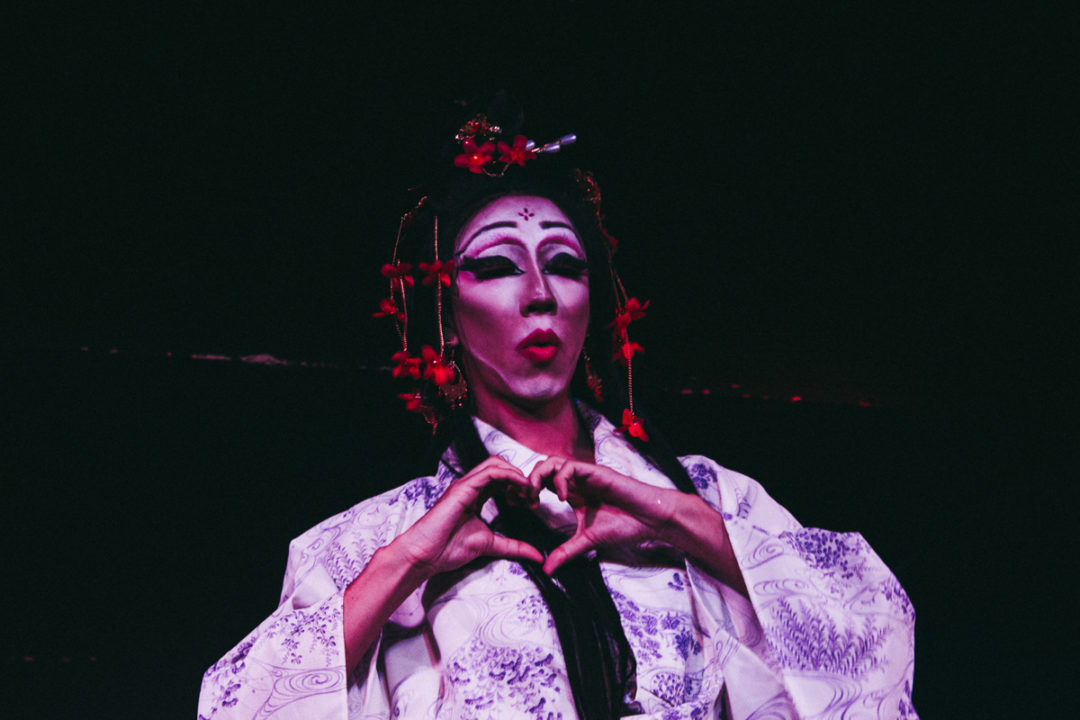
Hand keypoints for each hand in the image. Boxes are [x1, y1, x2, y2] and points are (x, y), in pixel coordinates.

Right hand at [393, 456, 543, 578]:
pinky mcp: (463, 488)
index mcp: (475, 496)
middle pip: (501, 466)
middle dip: (521, 477)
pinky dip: (509, 475)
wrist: (425, 556)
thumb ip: (513, 547)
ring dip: (517, 474)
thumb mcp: (490, 546)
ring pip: (496, 463)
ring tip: (529, 491)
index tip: (532, 503)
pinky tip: (521, 486)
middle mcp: (470, 486)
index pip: (502, 479)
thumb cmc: (448, 549)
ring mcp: (465, 485)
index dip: (520, 486)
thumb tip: (537, 556)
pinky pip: (490, 472)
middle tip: (533, 496)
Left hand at [528, 456, 686, 574]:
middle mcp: (576, 481)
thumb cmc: (625, 526)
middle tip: (523, 500)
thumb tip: (547, 570)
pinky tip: (563, 498)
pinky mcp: (596, 472)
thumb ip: (566, 552)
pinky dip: (560, 479)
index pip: (541, 483)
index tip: (519, 506)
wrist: (651, 520)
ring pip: (553, 461)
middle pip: (542, 468)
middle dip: (527, 481)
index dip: (526, 491)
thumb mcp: (588, 541)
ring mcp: (586, 475)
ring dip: (539, 475)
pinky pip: (571, 467)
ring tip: (536, 495)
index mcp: (573, 493)